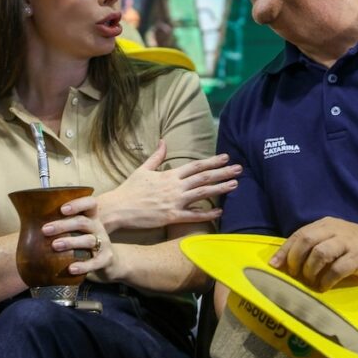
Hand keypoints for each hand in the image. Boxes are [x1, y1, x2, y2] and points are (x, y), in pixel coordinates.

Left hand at [42, 197, 119, 280]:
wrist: (108, 261)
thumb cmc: (84, 242)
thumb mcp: (78, 230)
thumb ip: (62, 224)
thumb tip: (29, 220)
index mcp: (91, 217)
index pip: (90, 203)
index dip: (77, 204)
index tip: (62, 209)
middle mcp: (98, 228)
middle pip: (83, 222)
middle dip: (63, 225)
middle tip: (45, 230)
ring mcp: (103, 243)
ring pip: (88, 240)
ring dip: (70, 242)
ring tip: (54, 245)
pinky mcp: (105, 259)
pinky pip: (95, 262)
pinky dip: (83, 265)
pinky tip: (71, 268)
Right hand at [95, 140, 240, 229]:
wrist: (118, 208)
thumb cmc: (130, 189)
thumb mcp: (143, 169)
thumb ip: (157, 156)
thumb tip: (164, 141)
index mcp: (169, 175)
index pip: (195, 165)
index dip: (212, 161)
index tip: (226, 157)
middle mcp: (175, 187)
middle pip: (204, 177)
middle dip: (223, 172)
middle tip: (239, 168)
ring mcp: (174, 202)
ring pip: (202, 193)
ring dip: (220, 188)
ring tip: (235, 184)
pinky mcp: (172, 216)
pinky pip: (193, 216)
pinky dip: (207, 214)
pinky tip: (220, 212)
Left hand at [269, 217, 357, 290]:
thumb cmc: (357, 244)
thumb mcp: (335, 237)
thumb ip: (315, 244)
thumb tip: (288, 260)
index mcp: (326, 224)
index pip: (300, 234)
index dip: (285, 250)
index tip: (274, 264)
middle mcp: (335, 230)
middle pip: (307, 241)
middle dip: (295, 259)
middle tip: (294, 274)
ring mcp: (347, 243)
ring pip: (320, 253)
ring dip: (310, 270)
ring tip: (310, 280)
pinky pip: (337, 269)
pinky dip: (326, 280)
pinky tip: (324, 286)